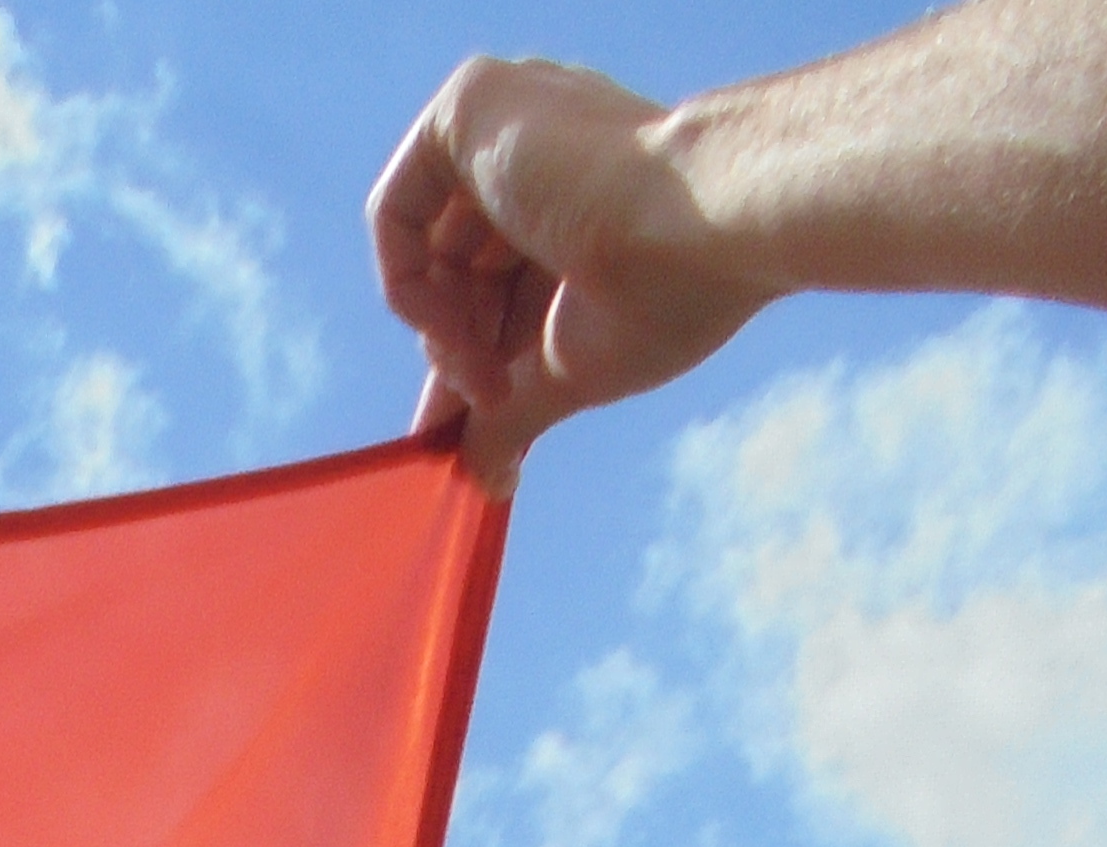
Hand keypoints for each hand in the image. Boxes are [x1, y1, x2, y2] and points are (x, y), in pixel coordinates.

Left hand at [369, 59, 772, 478]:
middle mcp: (540, 154)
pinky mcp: (471, 103)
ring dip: (444, 335)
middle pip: (454, 274)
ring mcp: (507, 121)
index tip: (467, 429)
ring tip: (493, 373)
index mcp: (576, 201)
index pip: (489, 288)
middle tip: (496, 397)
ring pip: (424, 251)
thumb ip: (511, 416)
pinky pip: (394, 211)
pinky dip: (407, 286)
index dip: (470, 361)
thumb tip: (484, 482)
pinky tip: (454, 323)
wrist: (711, 223)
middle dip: (462, 353)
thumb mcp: (572, 366)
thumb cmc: (670, 293)